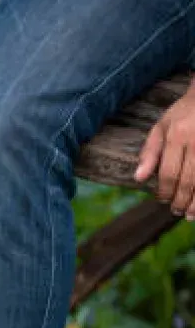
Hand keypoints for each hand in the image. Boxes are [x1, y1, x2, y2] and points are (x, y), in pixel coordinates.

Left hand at [136, 89, 194, 217]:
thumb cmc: (183, 112)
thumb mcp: (161, 126)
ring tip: (191, 214)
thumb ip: (150, 152)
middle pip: (189, 180)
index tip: (161, 200)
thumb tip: (138, 179)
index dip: (164, 190)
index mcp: (178, 136)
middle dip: (181, 200)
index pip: (168, 172)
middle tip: (176, 211)